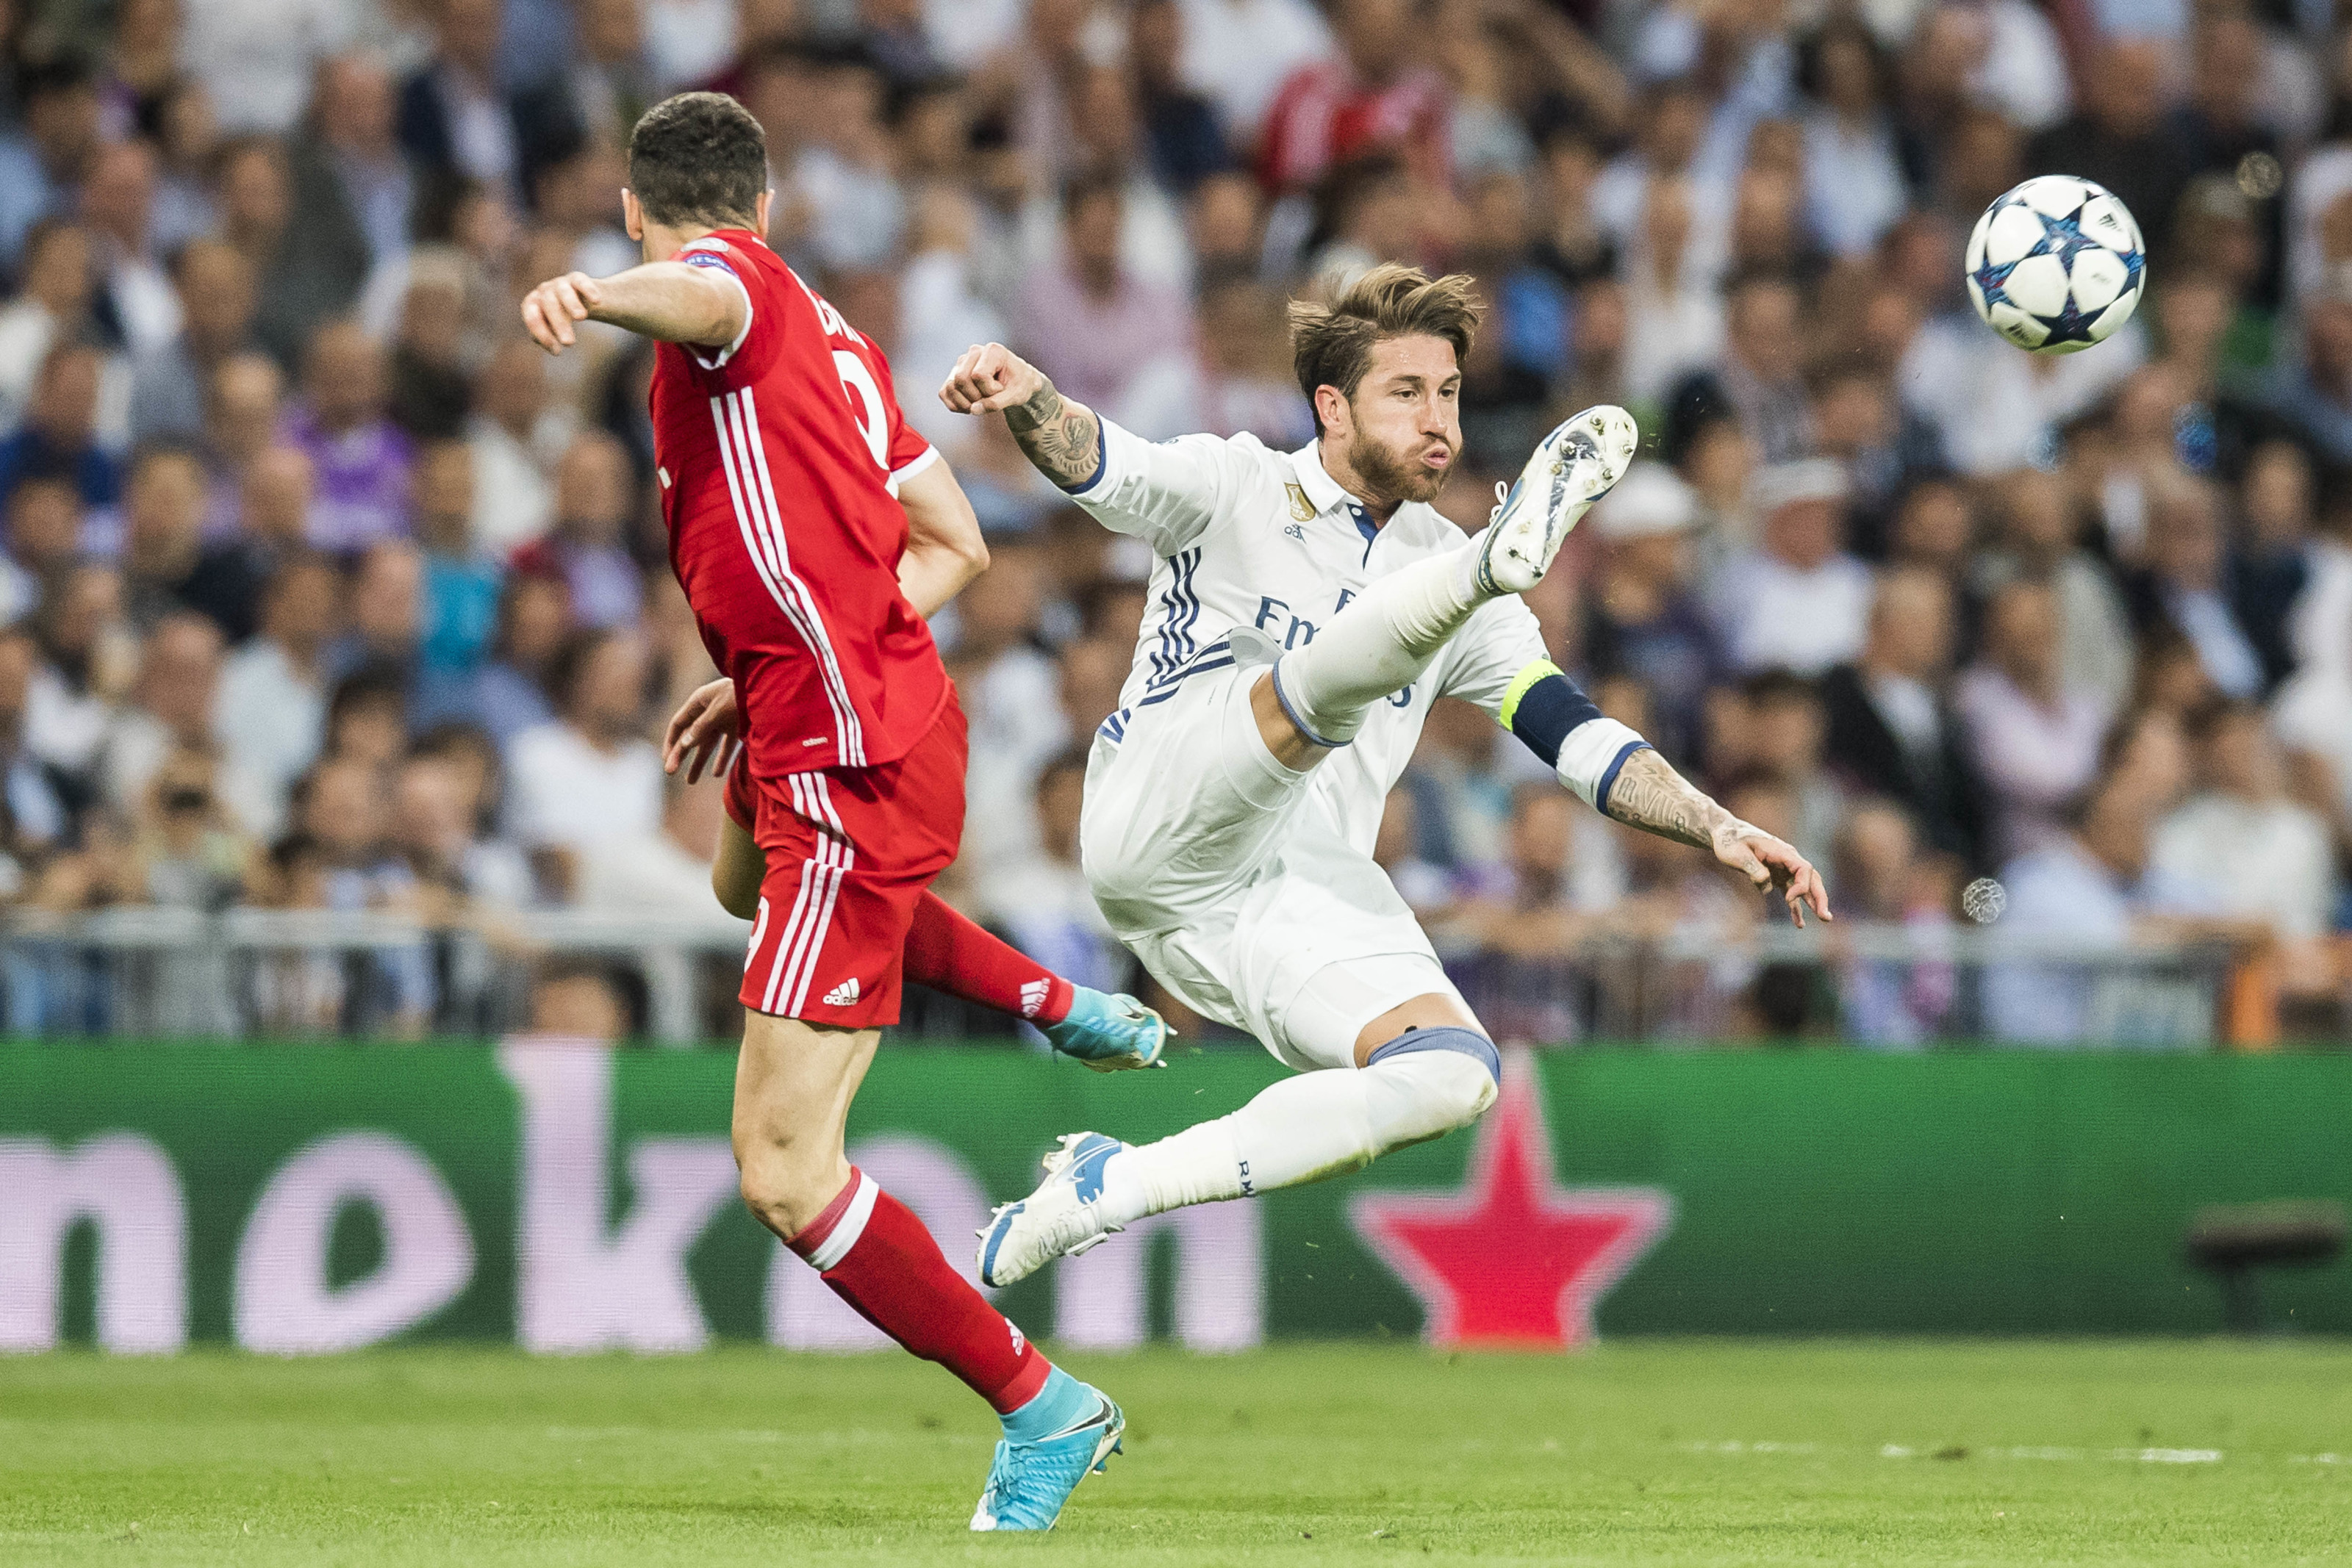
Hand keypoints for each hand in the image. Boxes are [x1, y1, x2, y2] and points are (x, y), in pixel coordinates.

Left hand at [520, 270, 603, 353]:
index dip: (542, 333)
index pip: (532, 317)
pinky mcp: (577, 278)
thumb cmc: (560, 317)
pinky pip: (581, 282)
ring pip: (563, 292)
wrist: (580, 298)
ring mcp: (560, 283)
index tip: (557, 350)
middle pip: (549, 305)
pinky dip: (588, 289)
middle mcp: (544, 291)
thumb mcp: (551, 328)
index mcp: (533, 303)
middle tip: (569, 343)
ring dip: (571, 304)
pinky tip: (597, 301)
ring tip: (581, 318)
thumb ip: (548, 338)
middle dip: (559, 324)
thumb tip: (554, 348)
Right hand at [663, 677, 739, 781]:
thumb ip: (702, 727)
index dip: (670, 742)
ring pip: (708, 743)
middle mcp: (709, 710)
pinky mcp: (739, 725)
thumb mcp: (719, 709)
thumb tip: (684, 744)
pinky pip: (727, 745)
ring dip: (699, 761)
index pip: (678, 724)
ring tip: (691, 781)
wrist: (771, 687)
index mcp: (699, 701)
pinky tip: (717, 773)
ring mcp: (724, 718)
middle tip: (671, 773)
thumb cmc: (742, 693)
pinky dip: (722, 758)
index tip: (667, 761)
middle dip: (681, 755)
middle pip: (691, 736)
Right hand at [940, 342, 1046, 414]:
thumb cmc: (1020, 384)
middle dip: (976, 396)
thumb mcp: (1016, 395)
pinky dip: (956, 405)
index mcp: (993, 350)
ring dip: (966, 403)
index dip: (990, 390)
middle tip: (991, 397)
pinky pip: (944, 393)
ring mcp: (962, 363)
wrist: (1018, 382)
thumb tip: (973, 409)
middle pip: (960, 379)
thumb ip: (997, 403)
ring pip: (951, 387)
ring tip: (982, 401)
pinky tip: (972, 405)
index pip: (978, 375)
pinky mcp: (953, 375)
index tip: (1002, 389)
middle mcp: (974, 352)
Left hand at [1712, 825, 1833, 928]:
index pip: (1804, 869)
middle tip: (1825, 917)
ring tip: (1823, 919)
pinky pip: (1791, 893)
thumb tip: (1767, 888)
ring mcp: (1783, 869)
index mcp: (1781, 851)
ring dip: (1813, 903)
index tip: (1788, 899)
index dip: (1802, 886)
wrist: (1725, 834)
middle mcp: (1787, 860)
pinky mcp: (1777, 877)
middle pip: (1811, 878)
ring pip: (1804, 887)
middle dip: (1820, 897)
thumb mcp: (1738, 855)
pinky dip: (1796, 907)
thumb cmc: (1730, 842)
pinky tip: (1799, 923)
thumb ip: (1754, 869)